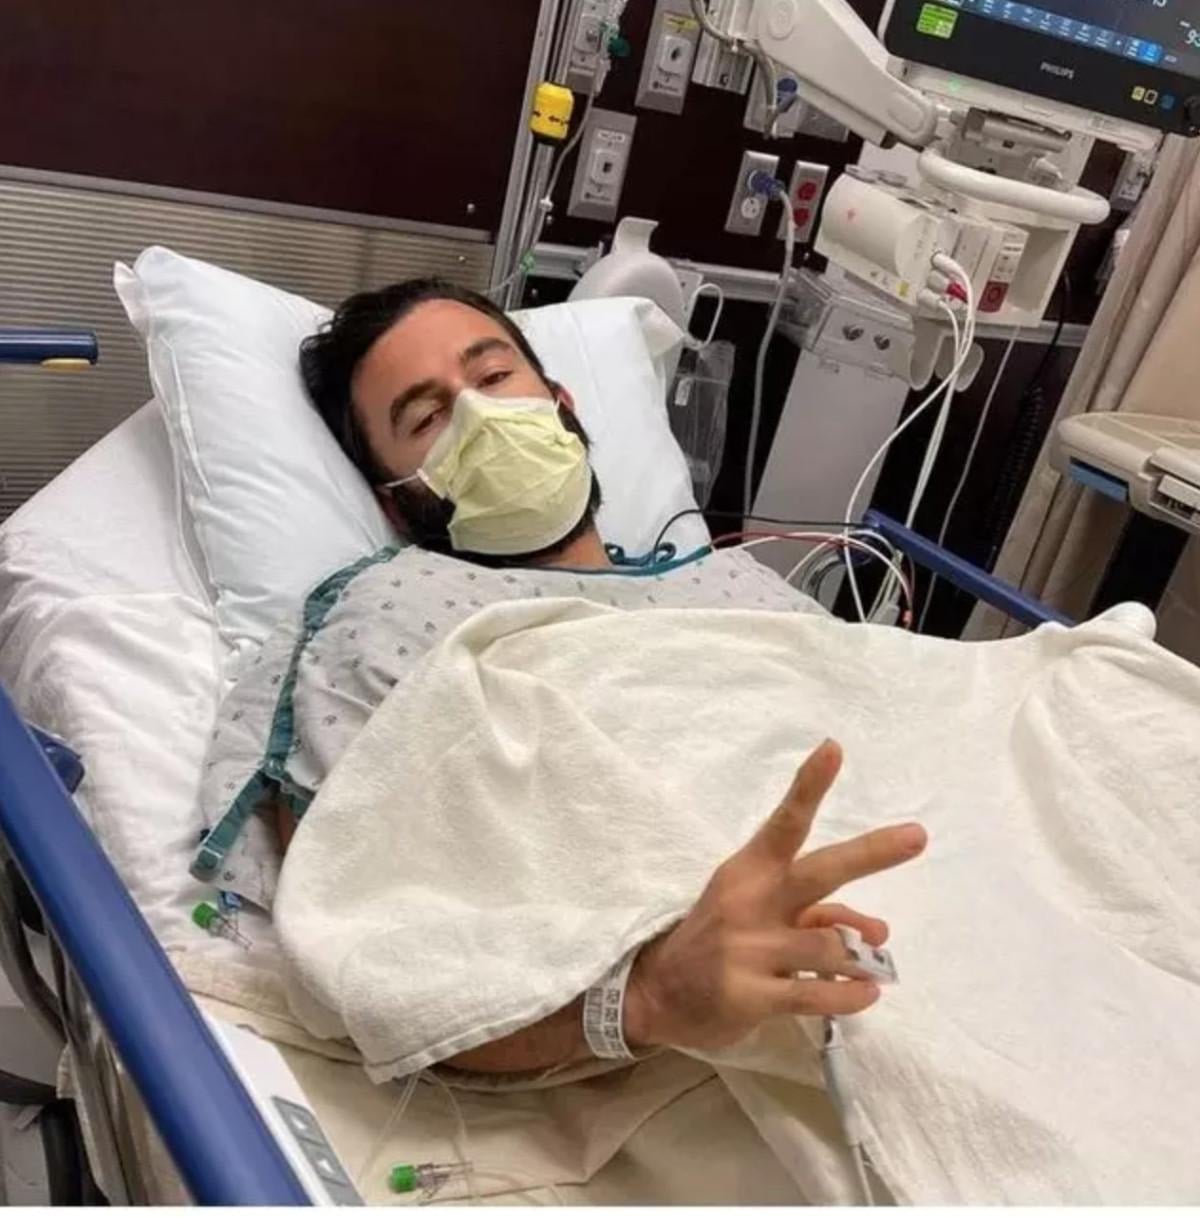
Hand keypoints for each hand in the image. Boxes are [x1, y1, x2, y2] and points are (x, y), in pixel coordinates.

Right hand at [624, 740, 925, 1051]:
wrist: (659, 994)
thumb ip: (822, 914)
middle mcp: (751, 901)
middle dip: (871, 853)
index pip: (785, 822)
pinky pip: (819, 996)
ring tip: (867, 968)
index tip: (834, 749)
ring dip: (861, 959)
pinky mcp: (750, 995)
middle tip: (918, 835)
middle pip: (820, 872)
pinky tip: (865, 994)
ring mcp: (749, 950)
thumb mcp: (764, 914)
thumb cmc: (724, 941)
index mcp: (751, 870)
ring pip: (831, 946)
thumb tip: (881, 931)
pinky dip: (851, 995)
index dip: (810, 786)